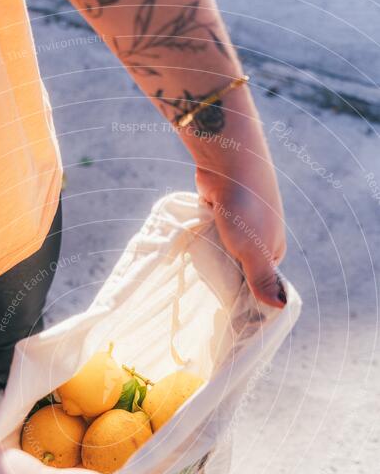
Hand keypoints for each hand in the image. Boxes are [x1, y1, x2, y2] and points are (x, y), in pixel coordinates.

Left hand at [195, 119, 286, 308]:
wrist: (227, 163)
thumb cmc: (244, 209)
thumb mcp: (253, 251)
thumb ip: (262, 279)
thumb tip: (280, 307)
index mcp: (274, 250)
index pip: (259, 283)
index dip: (244, 296)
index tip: (225, 311)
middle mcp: (260, 237)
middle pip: (239, 268)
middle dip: (225, 277)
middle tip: (204, 296)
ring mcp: (240, 223)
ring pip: (223, 251)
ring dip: (211, 259)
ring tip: (194, 277)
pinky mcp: (221, 212)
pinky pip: (212, 235)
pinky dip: (204, 241)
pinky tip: (192, 253)